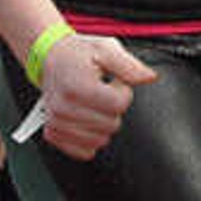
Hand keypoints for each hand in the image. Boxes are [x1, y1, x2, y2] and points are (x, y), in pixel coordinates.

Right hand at [39, 33, 157, 160]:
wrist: (50, 58)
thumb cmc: (78, 54)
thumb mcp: (106, 49)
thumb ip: (130, 66)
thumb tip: (150, 77)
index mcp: (76, 87)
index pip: (119, 104)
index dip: (123, 91)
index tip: (114, 82)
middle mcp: (63, 108)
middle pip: (112, 124)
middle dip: (113, 108)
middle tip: (102, 91)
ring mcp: (57, 123)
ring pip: (101, 140)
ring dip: (102, 123)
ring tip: (92, 103)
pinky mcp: (53, 134)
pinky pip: (85, 151)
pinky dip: (90, 138)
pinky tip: (85, 119)